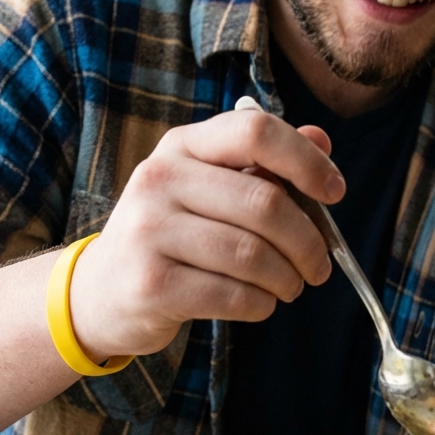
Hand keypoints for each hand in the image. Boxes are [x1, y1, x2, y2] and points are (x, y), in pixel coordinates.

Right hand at [68, 109, 344, 361]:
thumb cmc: (170, 235)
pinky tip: (260, 302)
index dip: (306, 160)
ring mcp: (149, 231)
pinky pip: (233, 295)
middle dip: (308, 241)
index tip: (334, 192)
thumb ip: (264, 163)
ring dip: (287, 278)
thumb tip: (322, 140)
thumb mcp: (208, 187)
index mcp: (182, 145)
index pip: (256, 131)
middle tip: (319, 265)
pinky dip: (261, 304)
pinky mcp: (150, 283)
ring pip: (253, 254)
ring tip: (289, 286)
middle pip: (265, 202)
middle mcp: (160, 179)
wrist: (100, 291)